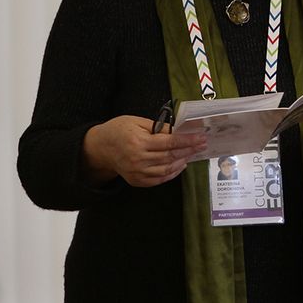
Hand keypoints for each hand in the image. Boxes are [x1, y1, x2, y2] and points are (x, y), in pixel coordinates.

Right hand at [82, 115, 206, 187]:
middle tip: (201, 145)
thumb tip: (179, 131)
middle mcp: (138, 159)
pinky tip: (179, 165)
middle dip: (189, 150)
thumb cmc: (119, 130)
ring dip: (182, 162)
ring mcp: (137, 172)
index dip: (187, 141)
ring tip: (192, 154)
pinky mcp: (136, 180)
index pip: (169, 142)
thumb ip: (159, 127)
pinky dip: (172, 173)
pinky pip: (159, 179)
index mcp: (138, 142)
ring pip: (167, 170)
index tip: (200, 138)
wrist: (100, 147)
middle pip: (170, 156)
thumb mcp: (137, 122)